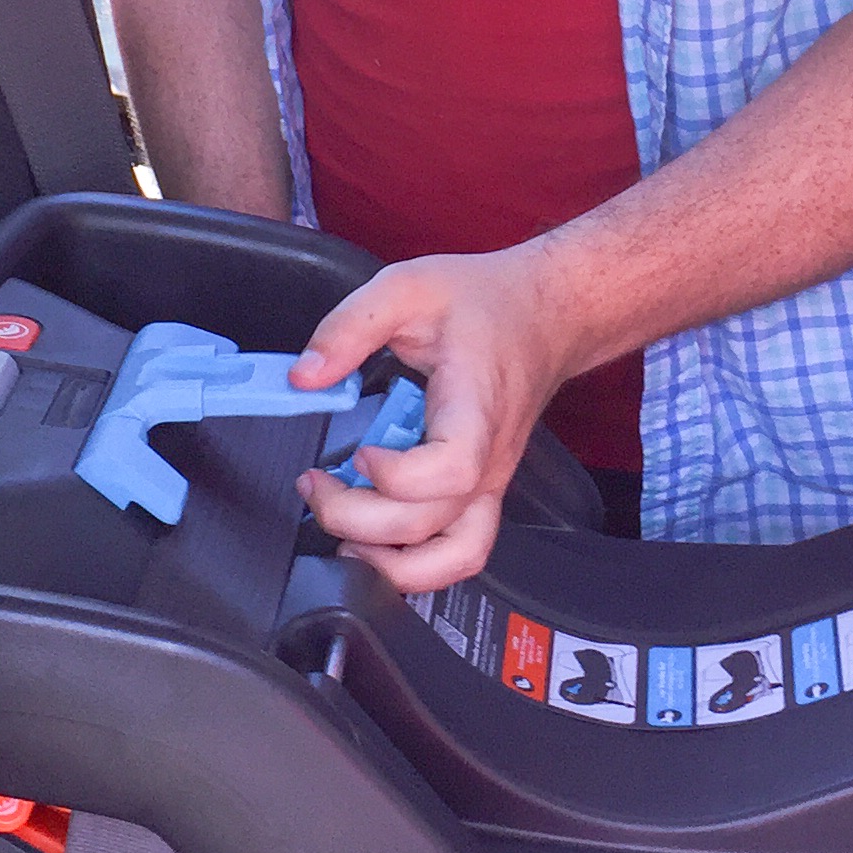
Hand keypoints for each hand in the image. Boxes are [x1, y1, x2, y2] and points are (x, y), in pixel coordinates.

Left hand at [290, 241, 584, 591]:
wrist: (548, 314)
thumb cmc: (487, 302)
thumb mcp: (408, 286)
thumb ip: (350, 327)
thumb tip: (303, 375)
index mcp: (475, 406)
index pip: (452, 469)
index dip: (397, 477)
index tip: (359, 452)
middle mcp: (490, 457)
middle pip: (431, 525)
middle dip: (357, 520)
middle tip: (315, 486)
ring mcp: (490, 482)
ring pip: (455, 559)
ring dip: (393, 566)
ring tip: (342, 537)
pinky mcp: (483, 491)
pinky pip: (458, 552)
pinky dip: (415, 566)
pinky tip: (372, 543)